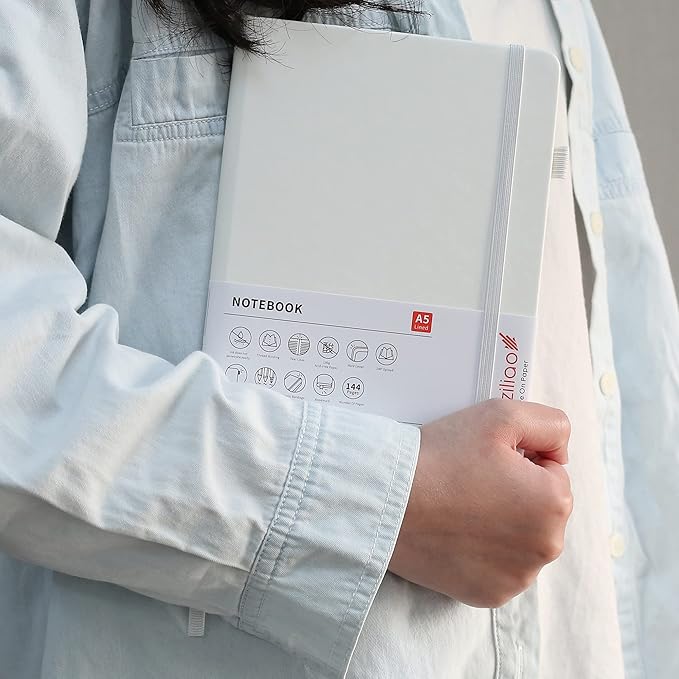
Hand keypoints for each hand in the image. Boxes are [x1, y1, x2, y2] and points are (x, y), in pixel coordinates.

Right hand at [389, 399, 572, 607]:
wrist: (387, 500)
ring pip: (519, 539)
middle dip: (514, 493)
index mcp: (554, 503)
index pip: (551, 471)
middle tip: (470, 481)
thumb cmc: (441, 457)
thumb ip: (550, 424)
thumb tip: (560, 452)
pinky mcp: (489, 596)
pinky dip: (482, 552)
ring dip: (500, 524)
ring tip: (459, 507)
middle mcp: (545, 548)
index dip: (518, 459)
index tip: (484, 461)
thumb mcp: (500, 415)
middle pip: (538, 508)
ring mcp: (517, 578)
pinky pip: (498, 567)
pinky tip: (454, 534)